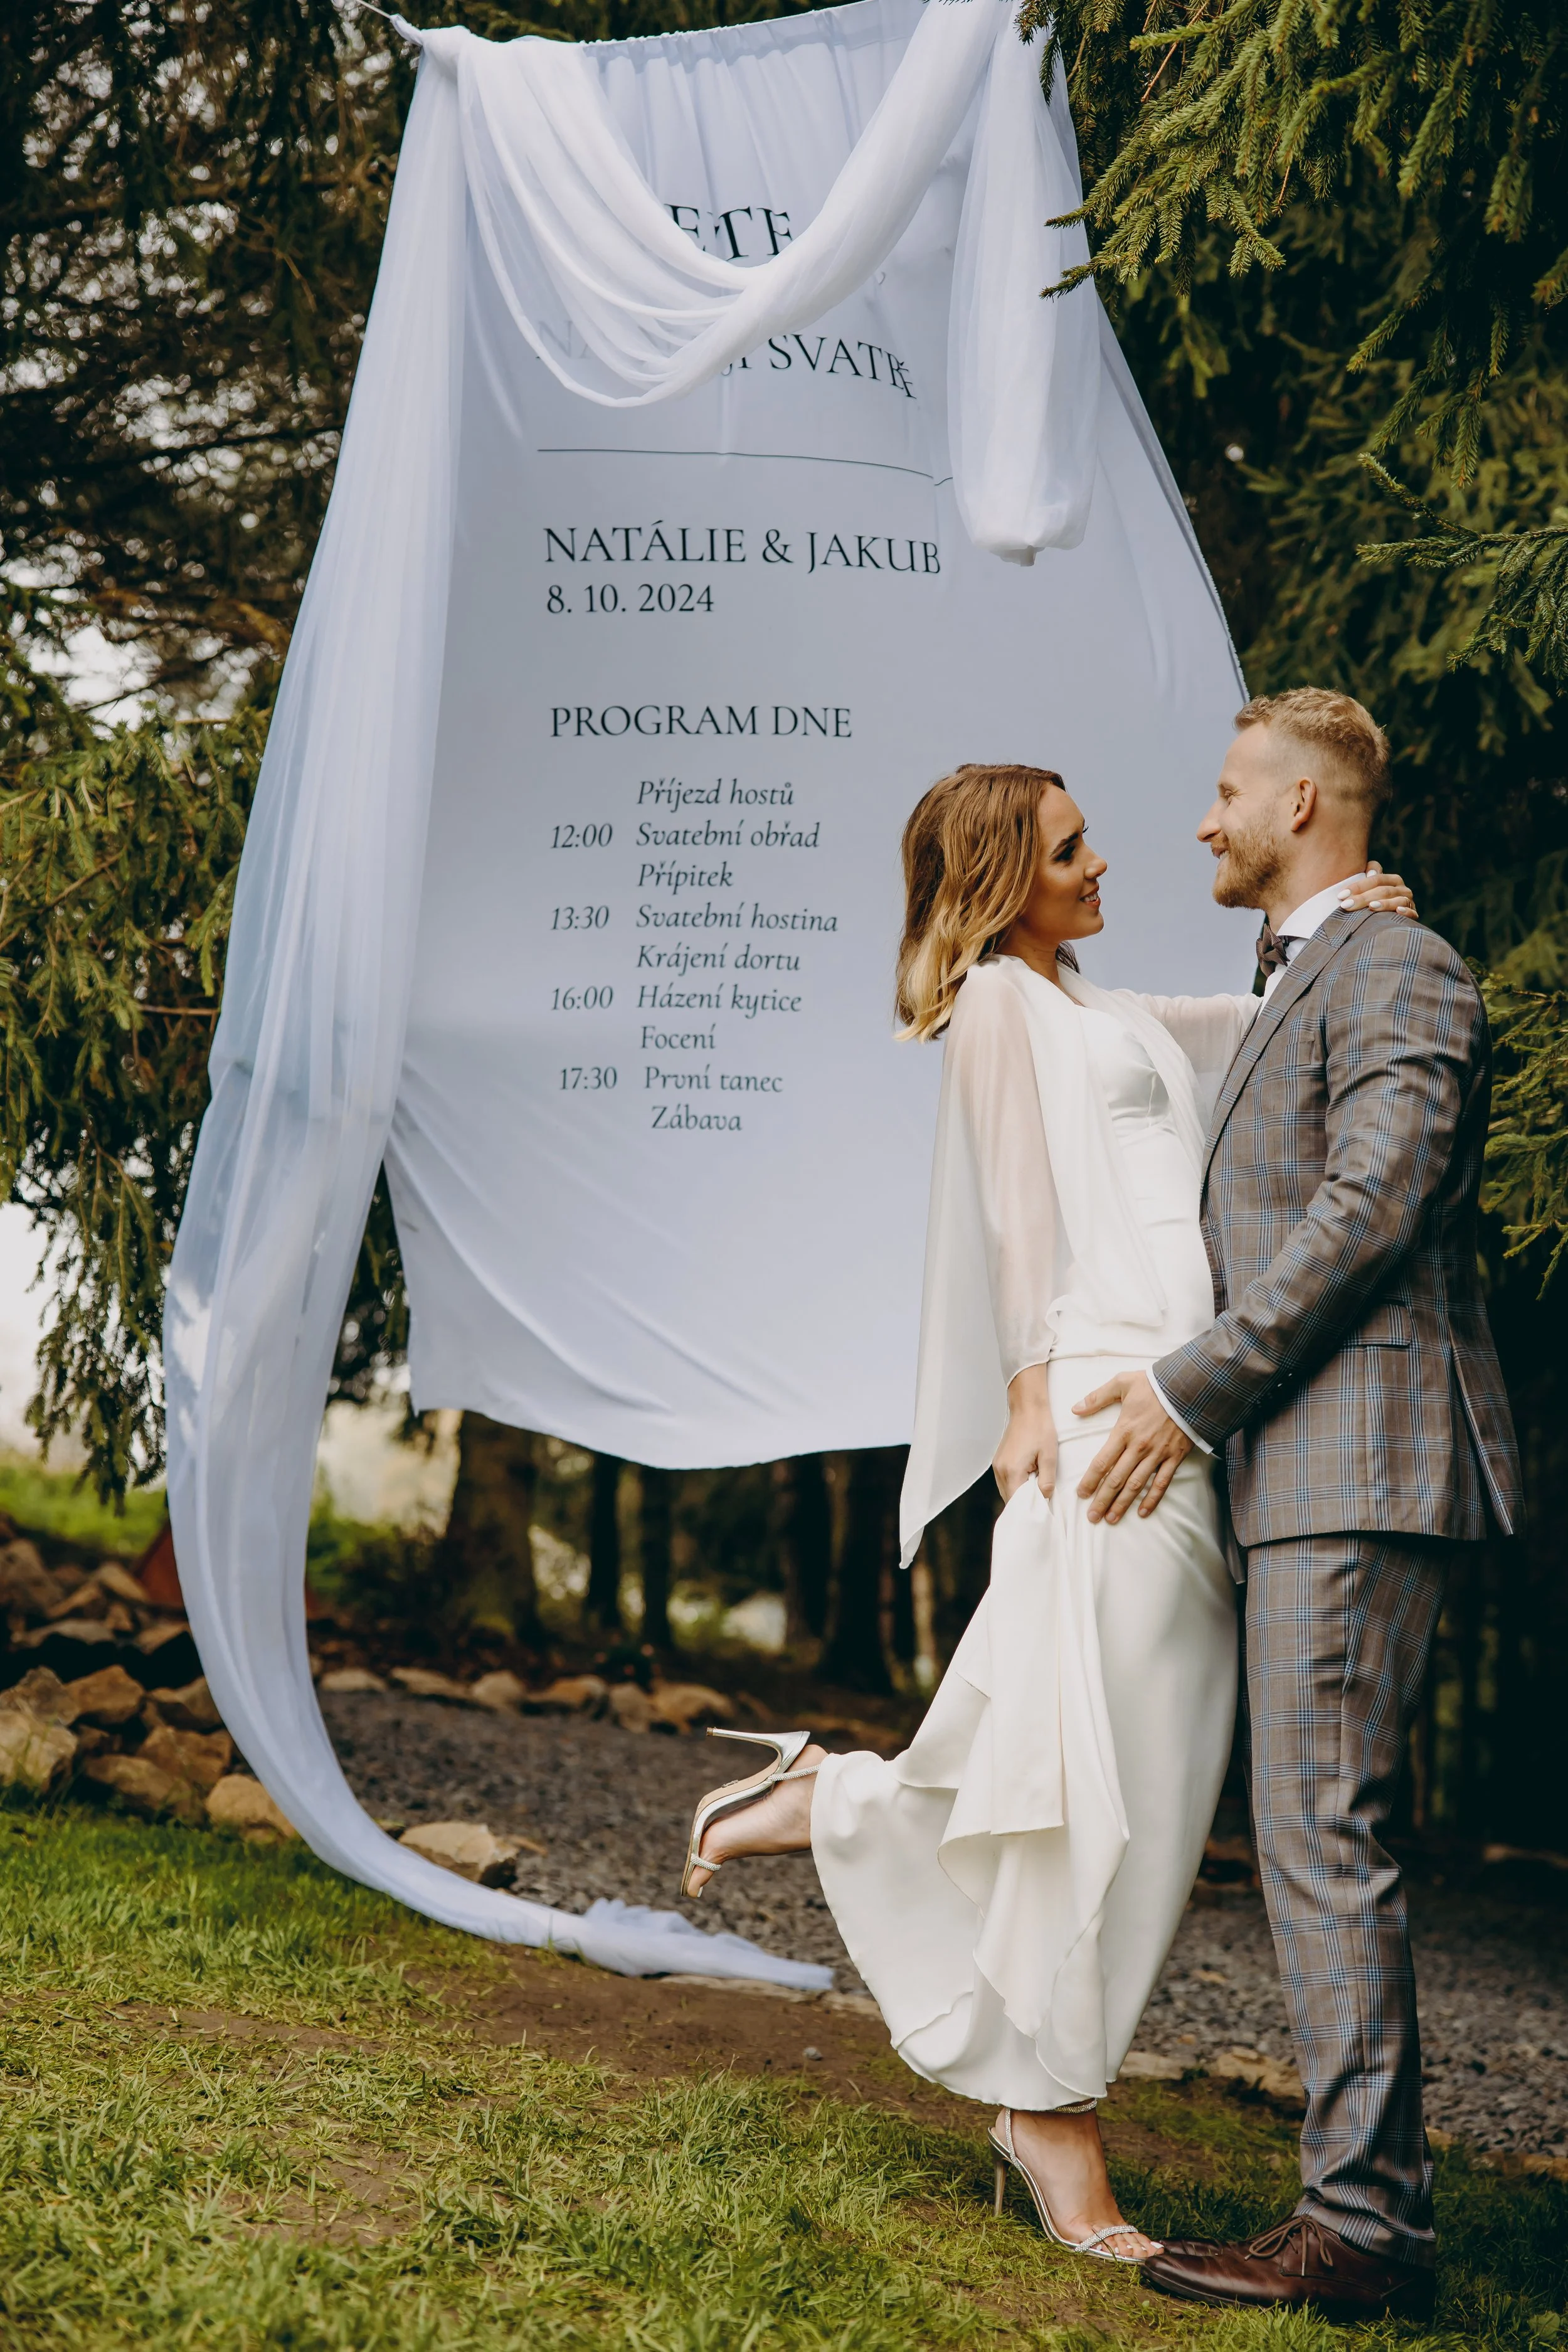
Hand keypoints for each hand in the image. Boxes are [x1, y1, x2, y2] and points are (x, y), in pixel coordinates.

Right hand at [994, 1364, 1057, 1502]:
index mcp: (1012, 1471)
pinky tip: (1029, 1483)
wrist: (1028, 1408)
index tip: (1041, 1516)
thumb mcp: (1049, 1456)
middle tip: (1042, 1507)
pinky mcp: (998, 1461)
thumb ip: (1046, 1480)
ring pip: (1007, 1491)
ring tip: (1037, 1495)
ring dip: (1020, 1496)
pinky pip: (1005, 1482)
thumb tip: (1044, 1499)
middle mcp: (1000, 1470)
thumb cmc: (1040, 1428)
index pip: (1017, 1503)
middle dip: (1025, 1506)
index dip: (1029, 1512)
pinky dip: (1016, 1486)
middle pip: (1010, 1500)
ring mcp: (997, 1466)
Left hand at [1072, 1370, 1190, 1523]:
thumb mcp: (1122, 1383)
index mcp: (1124, 1430)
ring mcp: (1158, 1454)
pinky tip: (1142, 1512)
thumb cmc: (1155, 1384)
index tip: (1081, 1494)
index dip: (1090, 1480)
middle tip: (1092, 1517)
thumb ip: (1097, 1397)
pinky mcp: (1175, 1457)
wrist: (1191, 1387)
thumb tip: (1075, 1408)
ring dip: (1123, 1504)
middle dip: (1103, 1500)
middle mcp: (1139, 1447)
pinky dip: (1152, 1499)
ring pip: (1136, 1485)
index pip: (1102, 1461)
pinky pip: (1162, 1483)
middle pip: (1116, 1479)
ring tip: (1111, 1519)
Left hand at [1338, 861, 1417, 919]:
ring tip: (1370, 907)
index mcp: (1392, 880)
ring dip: (1384, 904)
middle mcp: (1402, 889)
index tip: (1341, 895)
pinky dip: (1406, 911)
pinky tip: (1398, 911)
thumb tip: (1371, 873)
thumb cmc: (1374, 900)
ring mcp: (1409, 902)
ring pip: (1397, 900)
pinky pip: (1412, 912)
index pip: (1375, 879)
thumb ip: (1368, 874)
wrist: (1388, 921)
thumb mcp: (1369, 887)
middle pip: (1383, 891)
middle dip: (1363, 898)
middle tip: (1346, 905)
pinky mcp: (1414, 915)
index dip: (1358, 886)